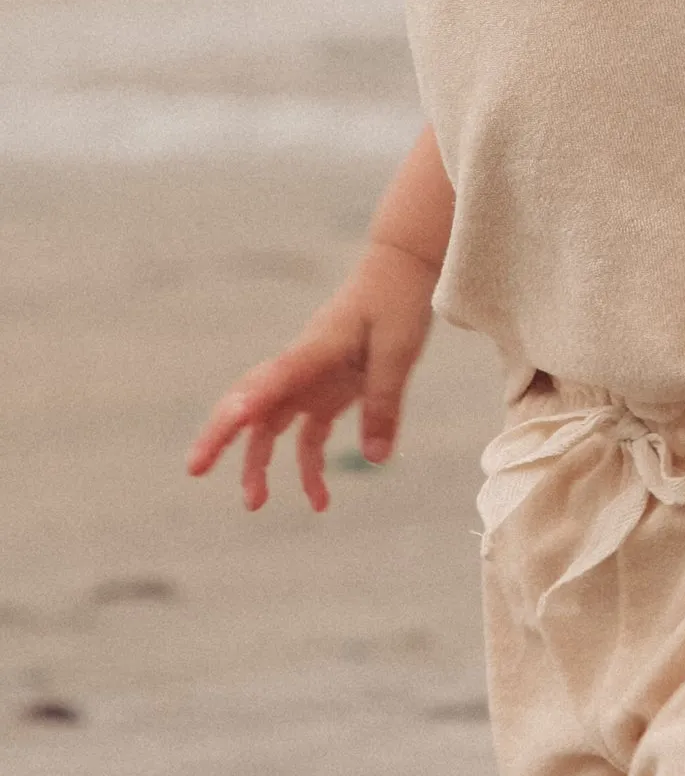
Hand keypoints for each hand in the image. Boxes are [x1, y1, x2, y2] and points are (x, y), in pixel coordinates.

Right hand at [186, 242, 436, 510]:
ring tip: (255, 504)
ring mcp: (310, 381)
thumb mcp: (399, 352)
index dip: (250, 401)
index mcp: (312, 350)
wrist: (400, 270)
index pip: (274, 378)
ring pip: (271, 427)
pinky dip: (310, 469)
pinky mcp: (327, 392)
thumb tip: (375, 458)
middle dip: (220, 437)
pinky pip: (309, 436)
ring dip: (260, 464)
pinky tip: (320, 502)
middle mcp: (300, 368)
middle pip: (250, 404)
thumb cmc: (397, 303)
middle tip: (194, 469)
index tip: (230, 421)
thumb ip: (384, 403)